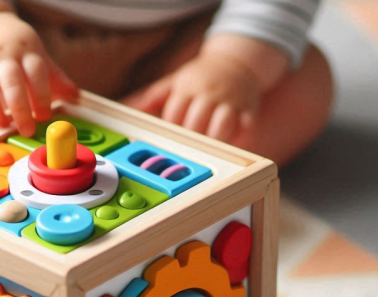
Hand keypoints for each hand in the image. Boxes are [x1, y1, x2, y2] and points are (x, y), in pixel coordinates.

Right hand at [0, 12, 77, 135]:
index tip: (44, 116)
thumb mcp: (37, 54)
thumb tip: (75, 95)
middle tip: (27, 130)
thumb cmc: (15, 45)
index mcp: (26, 52)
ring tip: (3, 124)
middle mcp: (4, 56)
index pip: (37, 74)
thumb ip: (54, 77)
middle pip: (12, 85)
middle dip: (21, 111)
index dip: (42, 97)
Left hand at [124, 52, 261, 143]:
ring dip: (213, 142)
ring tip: (206, 153)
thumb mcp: (175, 81)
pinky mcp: (248, 108)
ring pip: (221, 125)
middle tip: (185, 154)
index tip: (168, 142)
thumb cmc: (200, 78)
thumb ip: (153, 96)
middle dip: (189, 140)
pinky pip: (244, 127)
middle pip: (195, 122)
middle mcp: (208, 93)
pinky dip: (237, 139)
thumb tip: (129, 108)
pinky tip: (229, 148)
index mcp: (187, 88)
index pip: (174, 114)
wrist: (237, 62)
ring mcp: (230, 101)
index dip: (170, 131)